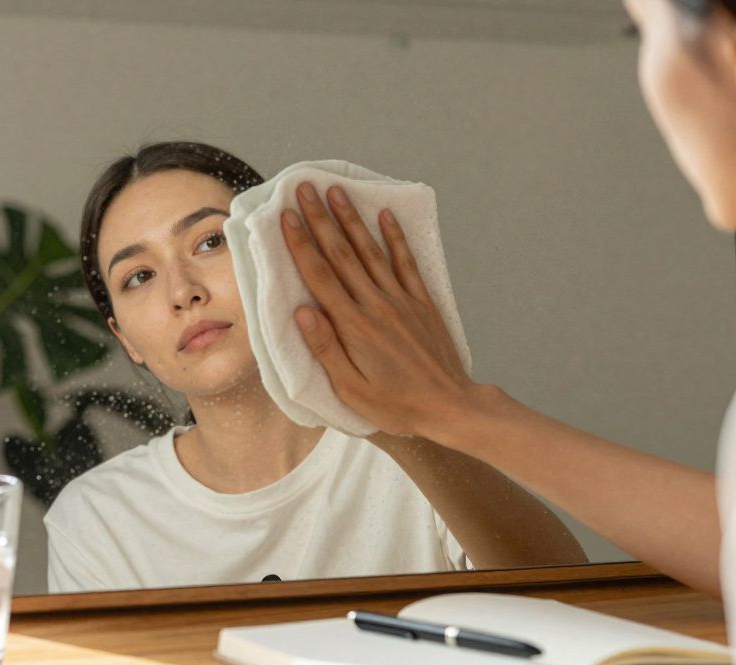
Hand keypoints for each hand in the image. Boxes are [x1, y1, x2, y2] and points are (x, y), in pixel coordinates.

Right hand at [281, 181, 475, 437]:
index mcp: (353, 325)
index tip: (286, 215)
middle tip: (304, 188)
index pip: (320, 275)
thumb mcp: (351, 388)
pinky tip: (385, 215)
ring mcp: (401, 300)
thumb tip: (300, 311)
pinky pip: (406, 262)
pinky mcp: (422, 303)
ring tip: (336, 191)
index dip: (301, 243)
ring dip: (352, 219)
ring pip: (371, 251)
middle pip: (342, 254)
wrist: (449, 406)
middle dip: (320, 219)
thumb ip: (325, 348)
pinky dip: (395, 237)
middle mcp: (375, 304)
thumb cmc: (396, 405)